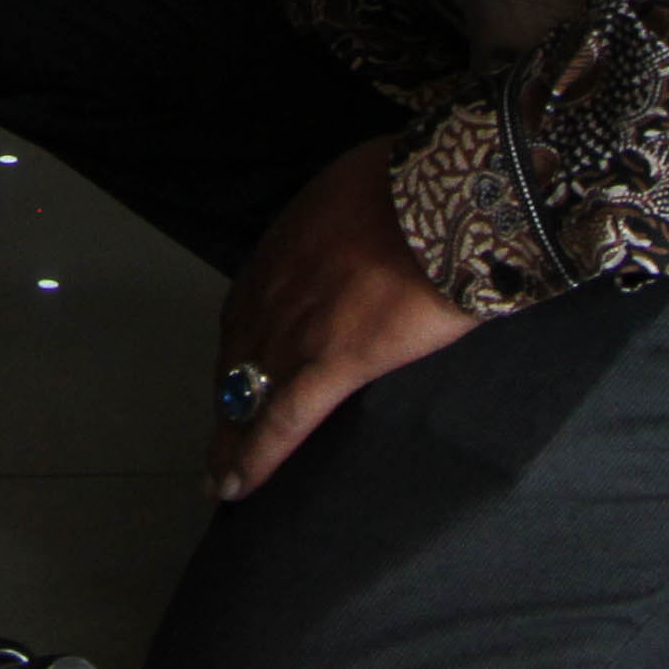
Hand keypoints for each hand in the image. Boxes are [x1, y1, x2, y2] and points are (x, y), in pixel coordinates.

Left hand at [208, 137, 478, 500]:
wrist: (450, 195)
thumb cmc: (424, 183)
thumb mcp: (365, 190)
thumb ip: (350, 224)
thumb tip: (369, 234)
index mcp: (286, 245)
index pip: (246, 306)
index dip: (240, 345)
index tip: (236, 370)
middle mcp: (276, 286)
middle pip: (236, 353)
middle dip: (227, 396)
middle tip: (219, 434)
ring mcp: (298, 325)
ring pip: (246, 393)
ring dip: (228, 438)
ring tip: (219, 475)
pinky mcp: (332, 363)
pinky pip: (282, 420)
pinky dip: (254, 457)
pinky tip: (237, 485)